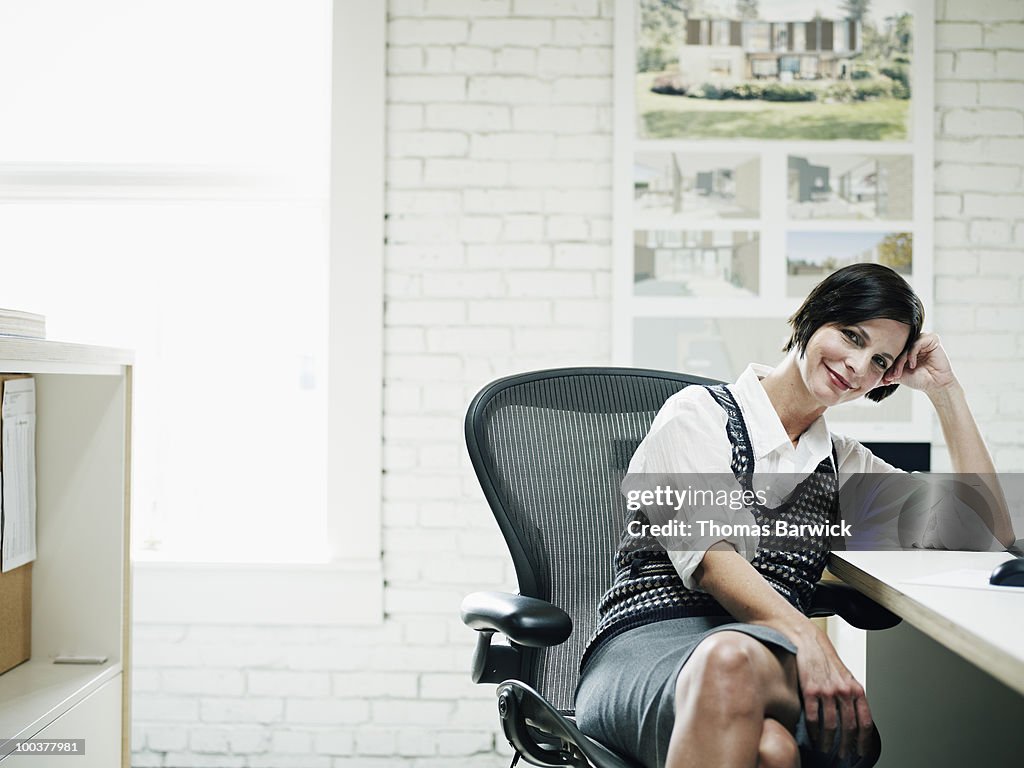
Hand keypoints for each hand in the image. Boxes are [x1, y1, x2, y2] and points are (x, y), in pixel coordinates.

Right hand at [786, 620, 873, 759]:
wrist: (807, 640)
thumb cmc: (824, 659)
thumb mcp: (844, 677)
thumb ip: (850, 696)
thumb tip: (853, 720)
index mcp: (856, 689)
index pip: (865, 722)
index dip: (864, 740)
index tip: (861, 752)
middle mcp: (844, 691)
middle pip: (849, 727)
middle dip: (846, 745)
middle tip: (842, 755)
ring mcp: (827, 691)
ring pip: (831, 725)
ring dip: (828, 742)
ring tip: (826, 749)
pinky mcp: (809, 689)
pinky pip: (813, 717)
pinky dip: (813, 731)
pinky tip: (813, 736)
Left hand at [882, 332, 957, 393]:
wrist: (935, 385)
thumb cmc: (918, 379)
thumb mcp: (898, 375)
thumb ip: (886, 373)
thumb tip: (870, 379)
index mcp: (904, 348)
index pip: (891, 351)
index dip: (887, 364)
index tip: (885, 378)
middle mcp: (913, 342)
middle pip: (897, 348)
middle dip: (892, 364)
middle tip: (890, 377)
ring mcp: (922, 340)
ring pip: (905, 346)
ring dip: (900, 361)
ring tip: (899, 373)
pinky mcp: (932, 340)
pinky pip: (917, 342)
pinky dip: (912, 354)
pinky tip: (912, 365)